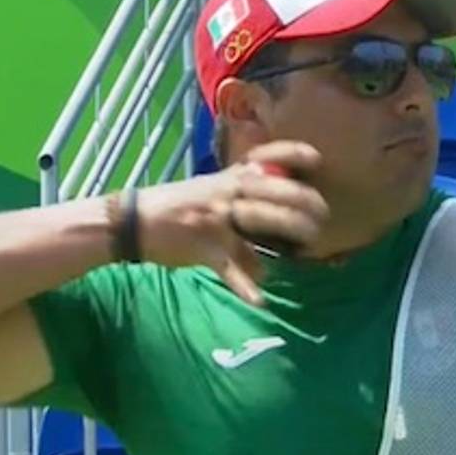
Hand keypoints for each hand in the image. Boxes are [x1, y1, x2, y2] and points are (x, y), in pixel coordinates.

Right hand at [136, 141, 328, 304]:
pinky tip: (259, 300)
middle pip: (275, 190)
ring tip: (308, 248)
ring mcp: (216, 217)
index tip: (318, 159)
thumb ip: (243, 207)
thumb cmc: (178, 208)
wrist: (132, 222)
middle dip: (305, 204)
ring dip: (288, 233)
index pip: (265, 156)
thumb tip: (271, 236)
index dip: (293, 154)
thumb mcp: (212, 193)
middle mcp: (226, 191)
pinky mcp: (204, 245)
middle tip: (323, 220)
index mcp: (230, 178)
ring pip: (260, 219)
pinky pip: (228, 266)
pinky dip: (244, 285)